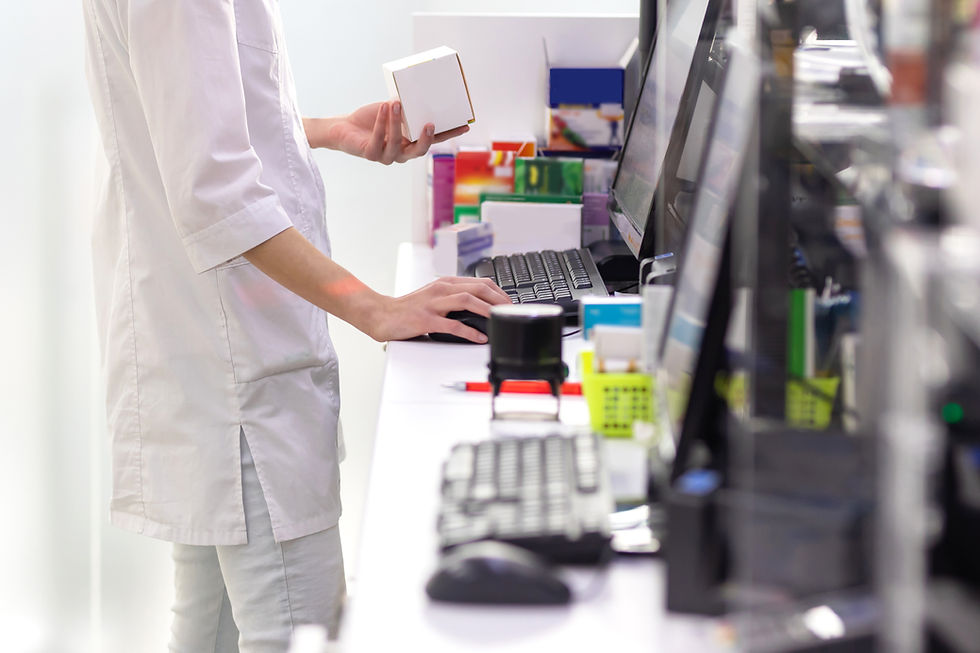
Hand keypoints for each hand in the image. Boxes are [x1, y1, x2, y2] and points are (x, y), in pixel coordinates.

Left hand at [307, 101, 469, 164]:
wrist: (344, 128)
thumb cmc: (372, 118)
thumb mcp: (393, 110)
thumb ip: (406, 106)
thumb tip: (420, 88)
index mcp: (410, 143)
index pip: (434, 140)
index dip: (449, 134)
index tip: (464, 125)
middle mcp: (401, 153)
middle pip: (419, 151)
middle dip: (426, 139)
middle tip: (430, 124)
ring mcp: (386, 156)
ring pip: (396, 144)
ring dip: (397, 123)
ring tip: (396, 103)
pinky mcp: (370, 154)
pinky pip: (379, 139)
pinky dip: (382, 123)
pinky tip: (384, 108)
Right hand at [367, 277, 509, 342]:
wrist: (382, 315)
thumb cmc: (409, 308)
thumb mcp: (434, 296)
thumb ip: (454, 297)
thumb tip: (480, 305)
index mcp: (445, 283)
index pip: (480, 282)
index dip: (498, 292)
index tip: (509, 302)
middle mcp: (441, 290)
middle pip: (477, 288)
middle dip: (498, 299)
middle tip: (510, 311)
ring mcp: (433, 304)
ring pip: (468, 301)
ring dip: (487, 310)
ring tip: (499, 319)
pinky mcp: (426, 320)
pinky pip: (453, 325)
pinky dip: (470, 331)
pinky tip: (480, 337)